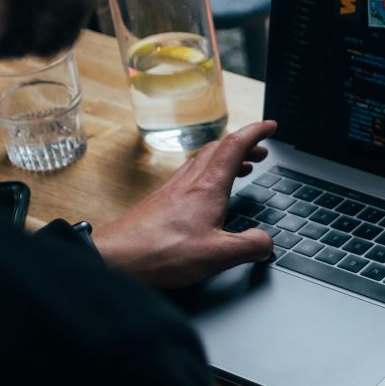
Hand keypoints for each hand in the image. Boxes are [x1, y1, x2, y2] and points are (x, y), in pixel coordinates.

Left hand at [91, 120, 277, 288]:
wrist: (114, 259)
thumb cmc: (160, 253)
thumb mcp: (217, 256)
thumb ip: (249, 247)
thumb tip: (267, 243)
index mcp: (207, 188)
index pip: (235, 147)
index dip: (256, 133)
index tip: (270, 127)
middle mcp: (189, 183)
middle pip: (219, 149)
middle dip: (243, 145)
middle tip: (260, 150)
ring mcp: (172, 190)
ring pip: (203, 160)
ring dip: (225, 157)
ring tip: (241, 168)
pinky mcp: (160, 202)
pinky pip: (189, 175)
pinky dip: (208, 173)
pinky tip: (206, 190)